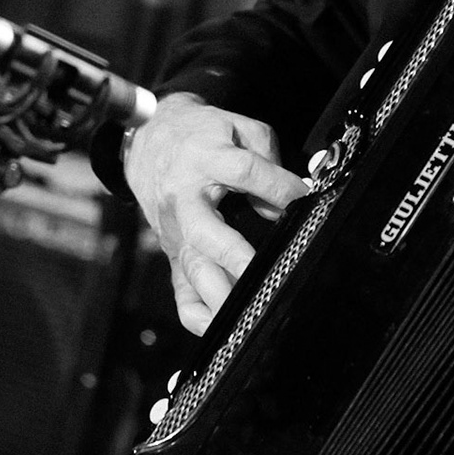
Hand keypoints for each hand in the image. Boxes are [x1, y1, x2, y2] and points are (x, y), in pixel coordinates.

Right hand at [124, 92, 309, 334]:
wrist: (150, 141)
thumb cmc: (202, 136)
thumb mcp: (238, 128)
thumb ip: (266, 159)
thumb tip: (286, 199)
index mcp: (205, 159)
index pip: (244, 173)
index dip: (278, 186)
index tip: (303, 198)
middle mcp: (184, 199)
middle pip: (206, 232)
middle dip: (233, 257)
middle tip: (259, 273)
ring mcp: (174, 230)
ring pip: (192, 268)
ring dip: (218, 294)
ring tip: (244, 312)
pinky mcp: (171, 252)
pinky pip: (180, 290)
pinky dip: (197, 313)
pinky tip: (220, 326)